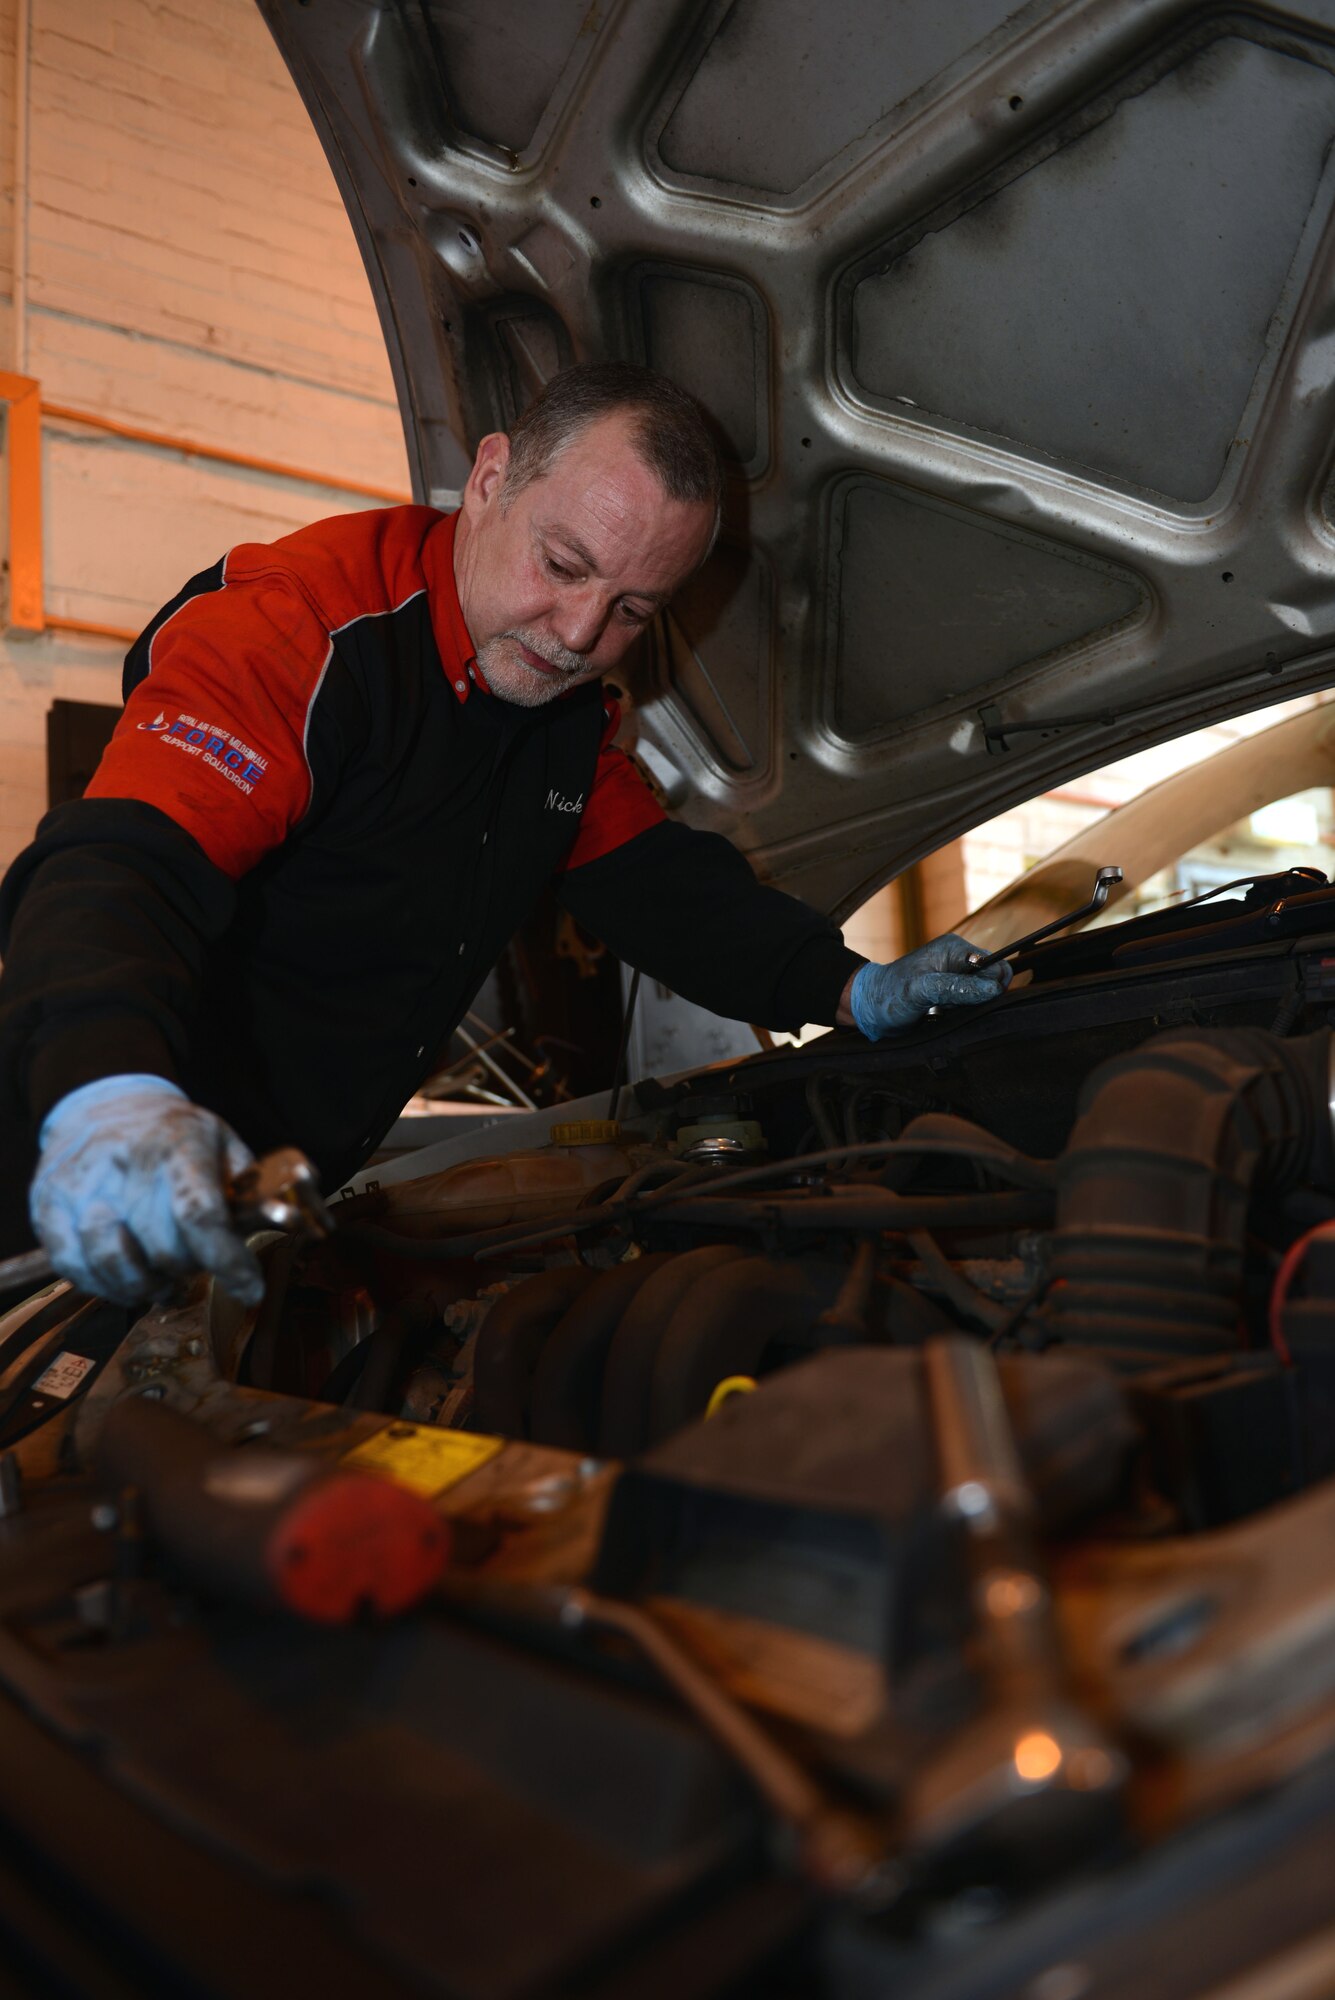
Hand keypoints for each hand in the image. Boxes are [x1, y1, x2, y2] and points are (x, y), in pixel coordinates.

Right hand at [30, 1075, 264, 1305]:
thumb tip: (296, 1221)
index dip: (227, 1261)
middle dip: (189, 1270)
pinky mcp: (48, 1204)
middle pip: (160, 1248)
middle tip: (196, 1264)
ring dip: (145, 1286)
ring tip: (161, 1279)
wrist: (104, 1104)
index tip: (252, 1291)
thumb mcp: (223, 1142)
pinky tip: (125, 1276)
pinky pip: (74, 1267)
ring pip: (111, 1264)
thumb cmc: (174, 1136)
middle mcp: (124, 1163)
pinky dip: (104, 1285)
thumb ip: (253, 1186)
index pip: (199, 1214)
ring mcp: (79, 1184)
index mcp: (177, 1145)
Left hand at [847, 935, 1011, 1039]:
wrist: (871, 1008)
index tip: (968, 999)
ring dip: (966, 1008)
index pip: (996, 966)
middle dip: (976, 999)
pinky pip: (970, 1007)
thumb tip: (993, 988)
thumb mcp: (921, 990)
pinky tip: (939, 1014)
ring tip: (939, 1009)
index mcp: (955, 949)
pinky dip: (959, 1014)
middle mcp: (960, 961)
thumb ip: (956, 987)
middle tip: (947, 1004)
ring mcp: (957, 978)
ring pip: (982, 998)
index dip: (991, 986)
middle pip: (992, 983)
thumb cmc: (890, 994)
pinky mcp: (953, 995)